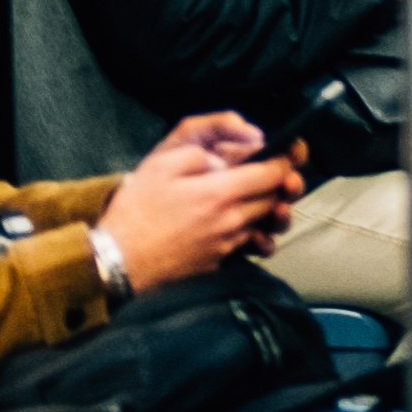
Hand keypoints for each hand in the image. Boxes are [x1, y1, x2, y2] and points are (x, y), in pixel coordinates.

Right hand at [97, 122, 305, 289]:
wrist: (118, 261)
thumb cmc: (137, 209)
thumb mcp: (163, 163)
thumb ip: (204, 151)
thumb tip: (235, 151)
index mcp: (221, 192)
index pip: (273, 173)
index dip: (287, 158)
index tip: (293, 149)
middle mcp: (233, 221)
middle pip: (276, 198)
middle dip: (284, 182)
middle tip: (283, 171)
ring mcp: (229, 245)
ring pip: (268, 223)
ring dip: (275, 208)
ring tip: (272, 198)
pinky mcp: (221, 262)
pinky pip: (252, 245)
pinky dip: (259, 233)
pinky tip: (252, 226)